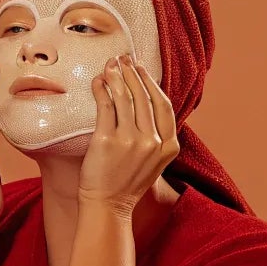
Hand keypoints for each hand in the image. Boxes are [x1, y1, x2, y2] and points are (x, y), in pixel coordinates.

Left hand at [79, 55, 178, 214]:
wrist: (107, 207)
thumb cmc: (125, 184)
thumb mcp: (153, 161)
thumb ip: (156, 137)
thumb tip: (147, 105)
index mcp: (169, 146)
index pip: (163, 105)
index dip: (152, 83)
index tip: (141, 69)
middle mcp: (153, 141)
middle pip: (144, 97)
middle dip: (133, 73)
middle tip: (123, 59)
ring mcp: (131, 141)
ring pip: (125, 97)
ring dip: (117, 76)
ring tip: (109, 65)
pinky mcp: (108, 141)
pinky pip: (106, 106)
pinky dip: (101, 89)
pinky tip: (98, 81)